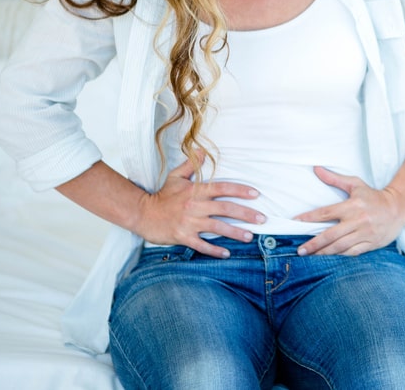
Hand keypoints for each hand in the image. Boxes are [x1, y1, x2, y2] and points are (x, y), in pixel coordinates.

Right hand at [134, 152, 265, 257]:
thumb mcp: (175, 177)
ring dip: (235, 233)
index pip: (223, 188)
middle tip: (262, 218)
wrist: (142, 214)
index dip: (240, 190)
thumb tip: (203, 151)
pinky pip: (202, 245)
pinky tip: (227, 254)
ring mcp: (189, 222)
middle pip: (226, 209)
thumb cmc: (162, 195)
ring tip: (250, 236)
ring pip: (218, 228)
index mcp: (196, 191)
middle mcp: (195, 206)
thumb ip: (191, 165)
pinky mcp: (183, 236)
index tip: (256, 194)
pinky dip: (214, 250)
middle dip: (246, 214)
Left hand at [294, 166, 404, 256]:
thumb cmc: (373, 196)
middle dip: (314, 244)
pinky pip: (352, 252)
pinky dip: (339, 255)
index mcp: (352, 206)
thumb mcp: (355, 184)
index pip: (325, 213)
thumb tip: (316, 169)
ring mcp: (364, 233)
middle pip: (330, 235)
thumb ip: (335, 179)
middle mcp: (357, 221)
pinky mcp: (371, 243)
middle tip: (300, 250)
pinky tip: (329, 258)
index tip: (296, 222)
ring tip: (311, 256)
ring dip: (324, 252)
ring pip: (340, 246)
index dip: (309, 218)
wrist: (398, 207)